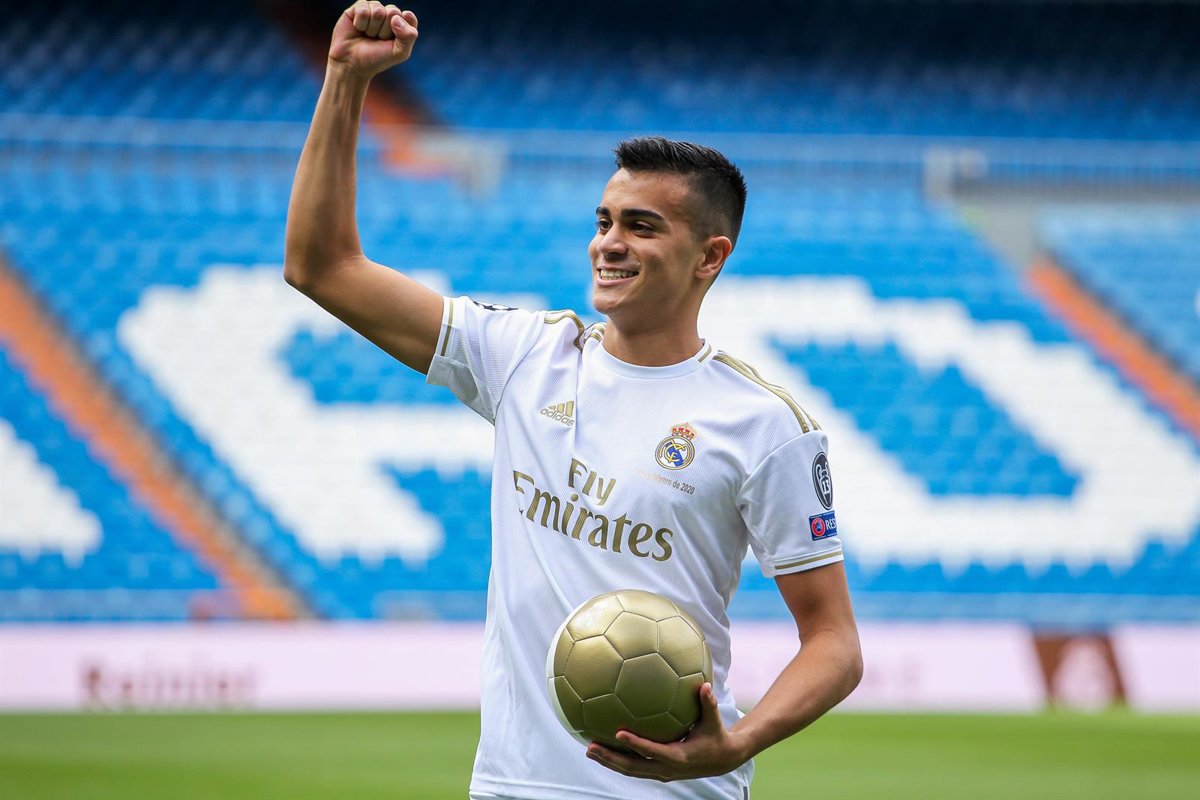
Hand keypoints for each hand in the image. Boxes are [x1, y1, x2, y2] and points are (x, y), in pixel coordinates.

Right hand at [328, 2, 418, 78]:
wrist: (352, 63)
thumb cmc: (377, 58)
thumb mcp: (399, 53)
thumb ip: (409, 36)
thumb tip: (396, 17)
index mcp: (401, 24)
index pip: (409, 17)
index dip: (402, 29)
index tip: (394, 39)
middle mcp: (388, 15)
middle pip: (393, 12)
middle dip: (385, 30)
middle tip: (378, 39)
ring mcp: (373, 9)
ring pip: (378, 11)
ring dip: (372, 28)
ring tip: (368, 35)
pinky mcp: (358, 8)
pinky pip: (363, 9)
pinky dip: (361, 23)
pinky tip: (358, 28)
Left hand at [585, 683, 749, 781]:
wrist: (722, 760)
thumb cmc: (716, 735)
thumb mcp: (714, 720)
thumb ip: (708, 703)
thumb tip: (705, 684)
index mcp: (679, 756)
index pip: (653, 751)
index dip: (636, 744)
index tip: (618, 733)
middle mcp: (667, 769)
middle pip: (634, 767)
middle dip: (611, 758)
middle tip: (590, 747)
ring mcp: (661, 772)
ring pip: (630, 770)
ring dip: (609, 761)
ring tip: (589, 750)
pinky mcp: (657, 771)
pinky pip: (634, 767)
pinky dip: (617, 760)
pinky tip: (603, 748)